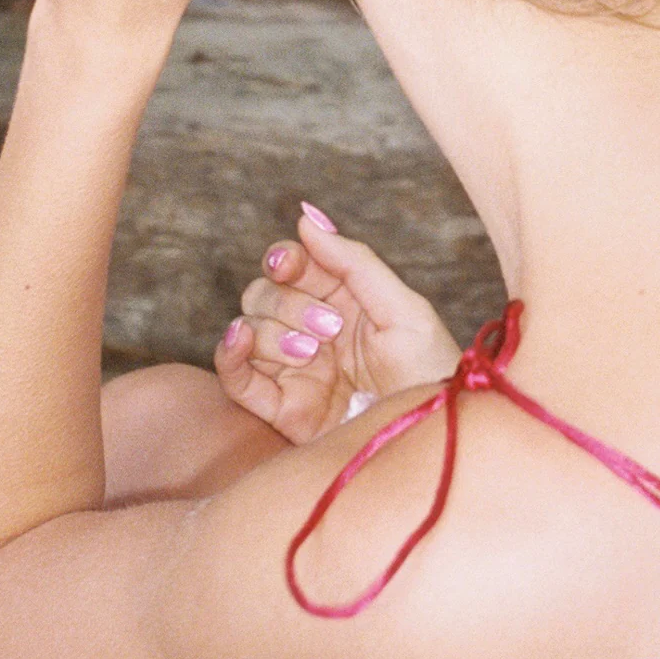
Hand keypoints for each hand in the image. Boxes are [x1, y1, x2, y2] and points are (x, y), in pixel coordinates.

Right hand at [214, 207, 461, 443]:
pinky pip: (235, 377)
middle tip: (330, 327)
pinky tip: (242, 340)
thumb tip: (306, 217)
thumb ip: (354, 261)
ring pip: (249, 328)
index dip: (285, 259)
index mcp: (343, 298)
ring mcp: (293, 368)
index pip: (293, 265)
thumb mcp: (403, 308)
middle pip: (263, 293)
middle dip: (290, 303)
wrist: (430, 441)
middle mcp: (312, 328)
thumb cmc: (429, 372)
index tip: (289, 265)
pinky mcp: (280, 408)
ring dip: (275, 334)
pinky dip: (228, 354)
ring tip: (314, 354)